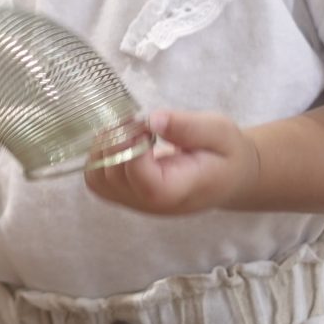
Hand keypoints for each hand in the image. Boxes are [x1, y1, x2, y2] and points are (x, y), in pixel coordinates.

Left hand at [83, 108, 258, 215]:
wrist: (228, 176)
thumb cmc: (225, 154)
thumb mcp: (219, 132)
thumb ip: (189, 127)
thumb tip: (154, 119)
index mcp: (178, 191)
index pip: (143, 180)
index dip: (134, 148)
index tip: (144, 125)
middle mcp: (151, 204)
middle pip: (113, 176)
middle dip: (117, 140)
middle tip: (138, 121)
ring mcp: (134, 203)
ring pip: (97, 177)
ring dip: (105, 145)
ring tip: (130, 128)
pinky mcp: (124, 195)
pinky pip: (96, 178)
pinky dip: (100, 154)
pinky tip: (122, 139)